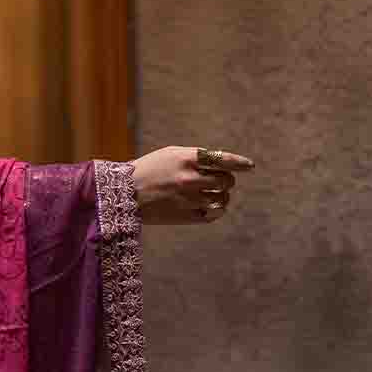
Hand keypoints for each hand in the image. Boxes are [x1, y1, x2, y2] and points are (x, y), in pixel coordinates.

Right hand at [130, 145, 254, 225]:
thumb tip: (224, 164)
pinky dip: (217, 210)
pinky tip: (212, 207)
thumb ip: (196, 157)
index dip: (239, 163)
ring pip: (222, 199)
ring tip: (216, 195)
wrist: (122, 195)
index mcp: (186, 159)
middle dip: (227, 180)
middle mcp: (190, 178)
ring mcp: (188, 199)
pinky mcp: (185, 216)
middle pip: (226, 181)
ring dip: (223, 196)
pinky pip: (213, 214)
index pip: (223, 160)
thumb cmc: (148, 170)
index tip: (249, 166)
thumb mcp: (170, 154)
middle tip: (221, 181)